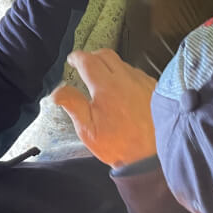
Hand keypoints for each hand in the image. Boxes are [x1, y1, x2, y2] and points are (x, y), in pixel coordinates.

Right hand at [52, 49, 156, 167]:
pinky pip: (137, 73)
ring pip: (123, 63)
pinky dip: (127, 76)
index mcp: (107, 88)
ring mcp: (143, 82)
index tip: (73, 59)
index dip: (77, 57)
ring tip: (104, 82)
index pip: (88, 61)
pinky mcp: (154, 88)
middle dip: (92, 57)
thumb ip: (72, 104)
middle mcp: (127, 80)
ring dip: (111, 67)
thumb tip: (57, 91)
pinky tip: (123, 91)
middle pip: (106, 55)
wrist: (149, 157)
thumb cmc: (118, 146)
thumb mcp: (88, 130)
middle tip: (85, 65)